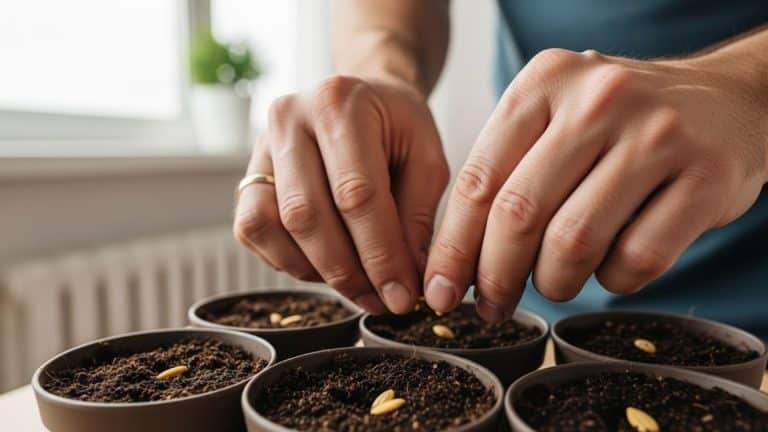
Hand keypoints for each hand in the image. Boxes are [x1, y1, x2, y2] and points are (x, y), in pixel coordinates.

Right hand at [234, 76, 448, 313]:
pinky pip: (253, 231)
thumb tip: (408, 281)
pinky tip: (327, 264)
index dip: (380, 254)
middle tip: (382, 301)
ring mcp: (260, 146)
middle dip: (347, 271)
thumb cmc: (398, 126)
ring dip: (316, 270)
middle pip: (306, 214)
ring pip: (270, 226)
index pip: (355, 193)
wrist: (362, 97)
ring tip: (359, 284)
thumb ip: (418, 217)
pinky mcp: (247, 175)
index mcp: (339, 103)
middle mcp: (288, 119)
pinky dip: (290, 260)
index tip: (402, 296)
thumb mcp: (427, 158)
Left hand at [424, 48, 767, 320]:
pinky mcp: (706, 178)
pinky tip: (611, 267)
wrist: (727, 100)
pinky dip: (613, 280)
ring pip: (574, 243)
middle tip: (491, 305)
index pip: (478, 180)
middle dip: (494, 276)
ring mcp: (656, 136)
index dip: (452, 248)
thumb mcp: (556, 116)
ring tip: (554, 282)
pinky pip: (637, 258)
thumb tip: (456, 260)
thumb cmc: (622, 122)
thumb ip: (507, 170)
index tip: (440, 291)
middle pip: (518, 214)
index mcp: (545, 81)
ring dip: (553, 282)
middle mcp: (598, 100)